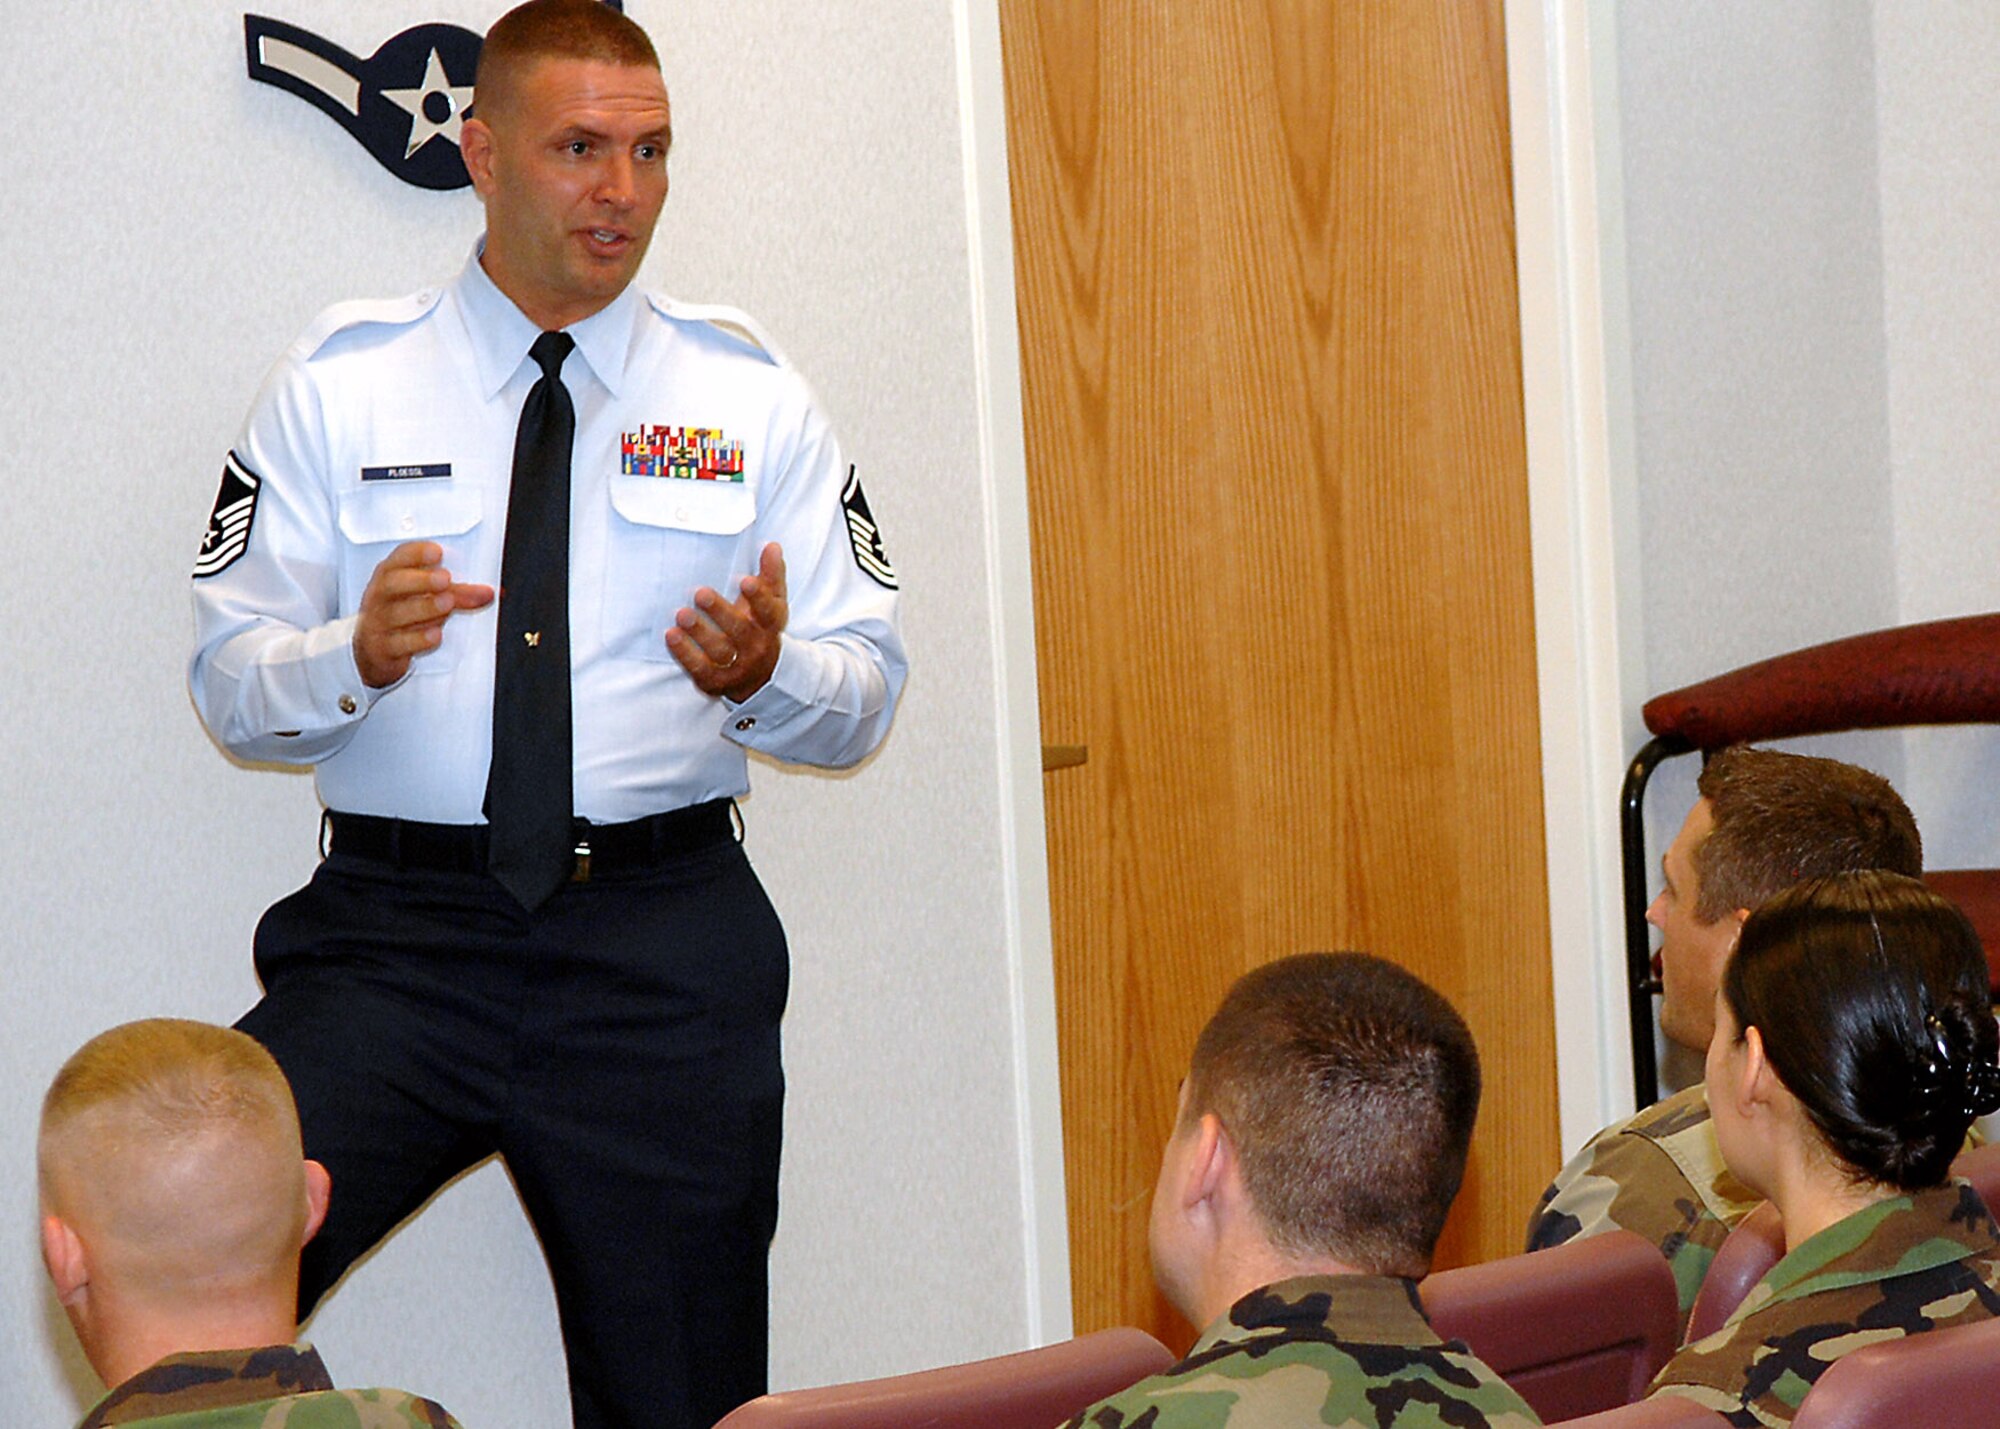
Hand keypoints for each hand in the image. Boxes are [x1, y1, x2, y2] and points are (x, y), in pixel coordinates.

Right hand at [353, 541, 494, 687]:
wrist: (372, 652)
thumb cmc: (400, 616)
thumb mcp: (424, 599)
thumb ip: (457, 593)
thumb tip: (488, 593)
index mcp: (389, 576)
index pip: (397, 559)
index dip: (416, 553)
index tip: (437, 552)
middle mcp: (380, 598)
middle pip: (393, 584)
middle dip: (420, 580)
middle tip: (445, 579)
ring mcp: (379, 623)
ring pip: (397, 614)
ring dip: (425, 607)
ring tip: (447, 604)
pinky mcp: (383, 650)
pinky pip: (398, 644)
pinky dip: (418, 639)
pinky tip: (435, 635)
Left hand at [665, 543, 787, 699]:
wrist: (761, 677)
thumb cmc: (761, 628)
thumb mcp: (772, 604)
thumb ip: (771, 575)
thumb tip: (772, 545)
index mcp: (770, 625)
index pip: (768, 611)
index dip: (758, 597)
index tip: (745, 580)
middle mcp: (756, 647)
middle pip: (740, 631)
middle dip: (720, 612)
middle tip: (700, 593)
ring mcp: (736, 667)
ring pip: (719, 651)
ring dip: (699, 633)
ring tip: (681, 614)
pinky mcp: (715, 681)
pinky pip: (699, 669)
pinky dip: (684, 654)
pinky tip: (671, 636)